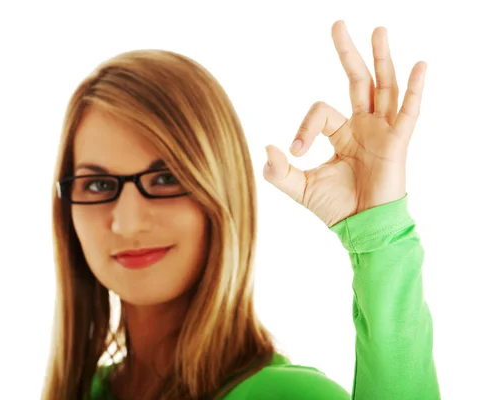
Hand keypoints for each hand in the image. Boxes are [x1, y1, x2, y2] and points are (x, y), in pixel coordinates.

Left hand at [263, 20, 426, 226]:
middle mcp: (363, 126)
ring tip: (379, 30)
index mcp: (341, 133)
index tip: (295, 150)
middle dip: (348, 53)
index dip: (304, 126)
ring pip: (383, 87)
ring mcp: (383, 132)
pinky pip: (409, 112)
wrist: (361, 228)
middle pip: (357, 81)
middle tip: (338, 24)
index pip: (320, 111)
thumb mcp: (299, 187)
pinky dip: (414, 89)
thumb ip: (278, 172)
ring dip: (382, 58)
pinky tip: (419, 65)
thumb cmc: (335, 208)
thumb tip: (267, 148)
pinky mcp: (397, 142)